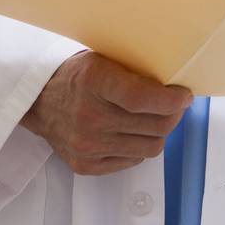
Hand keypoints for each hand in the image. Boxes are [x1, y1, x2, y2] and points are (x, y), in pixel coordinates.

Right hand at [20, 51, 191, 175]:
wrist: (39, 102)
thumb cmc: (78, 76)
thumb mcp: (104, 59)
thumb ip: (135, 70)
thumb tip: (175, 84)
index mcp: (94, 81)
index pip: (141, 98)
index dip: (171, 100)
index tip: (185, 96)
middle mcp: (89, 116)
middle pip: (153, 125)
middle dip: (173, 114)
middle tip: (175, 105)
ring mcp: (87, 144)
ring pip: (150, 147)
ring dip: (159, 132)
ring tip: (156, 118)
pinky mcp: (86, 164)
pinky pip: (133, 160)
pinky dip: (140, 146)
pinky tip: (134, 132)